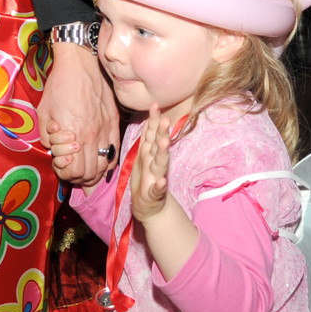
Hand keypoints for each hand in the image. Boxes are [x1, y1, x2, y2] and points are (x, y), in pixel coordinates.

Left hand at [37, 42, 118, 186]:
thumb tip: (54, 150)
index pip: (74, 172)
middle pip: (90, 174)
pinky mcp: (114, 123)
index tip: (61, 164)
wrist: (80, 64)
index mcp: (72, 134)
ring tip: (84, 165)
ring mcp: (106, 130)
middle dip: (79, 176)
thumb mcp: (43, 113)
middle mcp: (91, 136)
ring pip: (104, 166)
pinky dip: (107, 161)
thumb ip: (47, 137)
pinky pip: (115, 151)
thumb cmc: (59, 86)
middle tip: (71, 168)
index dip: (66, 173)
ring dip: (94, 171)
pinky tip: (99, 159)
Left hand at [130, 104, 170, 222]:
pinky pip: (156, 189)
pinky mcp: (154, 193)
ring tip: (163, 143)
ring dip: (162, 153)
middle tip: (165, 119)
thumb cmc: (147, 178)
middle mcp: (155, 162)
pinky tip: (161, 181)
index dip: (153, 120)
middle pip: (158, 145)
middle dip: (161, 132)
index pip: (152, 134)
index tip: (155, 104)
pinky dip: (159, 185)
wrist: (150, 207)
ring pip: (159, 163)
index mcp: (150, 153)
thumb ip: (149, 138)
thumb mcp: (145, 155)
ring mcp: (156, 177)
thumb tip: (151, 118)